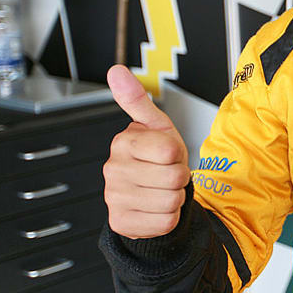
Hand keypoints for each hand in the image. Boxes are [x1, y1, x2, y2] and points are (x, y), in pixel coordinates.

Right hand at [102, 65, 190, 238]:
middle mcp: (114, 170)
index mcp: (124, 143)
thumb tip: (116, 71)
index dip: (178, 155)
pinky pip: (165, 222)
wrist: (151, 192)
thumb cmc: (158, 157)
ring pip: (171, 201)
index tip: (168, 155)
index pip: (171, 152)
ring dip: (175, 197)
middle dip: (179, 177)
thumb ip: (138, 100)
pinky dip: (169, 218)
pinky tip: (156, 207)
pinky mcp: (121, 222)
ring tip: (162, 189)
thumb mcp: (156, 126)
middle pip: (174, 178)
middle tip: (167, 173)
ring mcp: (114, 198)